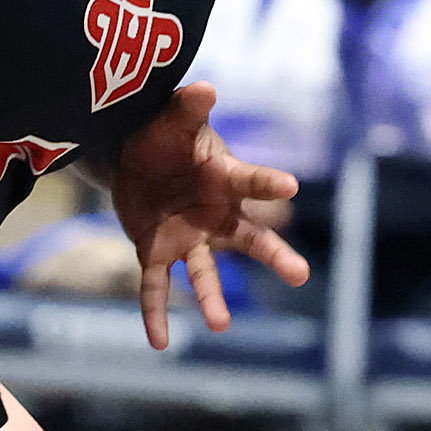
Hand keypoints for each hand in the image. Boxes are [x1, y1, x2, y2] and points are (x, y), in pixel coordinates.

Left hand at [110, 81, 310, 349]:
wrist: (129, 155)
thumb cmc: (164, 135)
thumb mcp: (173, 119)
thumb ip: (188, 108)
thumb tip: (204, 87)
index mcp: (225, 179)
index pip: (251, 181)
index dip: (268, 183)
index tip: (289, 186)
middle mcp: (214, 215)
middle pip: (249, 238)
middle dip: (275, 255)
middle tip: (301, 274)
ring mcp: (188, 238)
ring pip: (206, 272)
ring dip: (212, 298)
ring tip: (220, 326)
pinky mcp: (157, 252)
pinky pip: (157, 287)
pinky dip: (156, 313)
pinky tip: (160, 343)